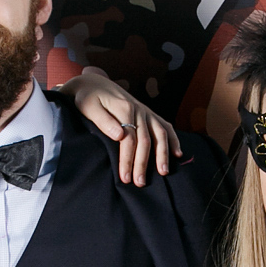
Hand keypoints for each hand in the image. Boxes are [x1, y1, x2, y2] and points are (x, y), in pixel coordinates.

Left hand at [64, 68, 182, 185]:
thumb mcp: (89, 107)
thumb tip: (120, 135)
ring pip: (159, 134)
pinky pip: (165, 126)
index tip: (125, 178)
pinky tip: (177, 154)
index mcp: (124, 108)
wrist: (93, 83)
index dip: (127, 160)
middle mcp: (138, 110)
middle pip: (145, 140)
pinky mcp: (148, 113)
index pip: (129, 140)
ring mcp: (145, 111)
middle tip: (140, 183)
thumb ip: (104, 121)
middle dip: (143, 163)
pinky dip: (173, 140)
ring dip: (162, 154)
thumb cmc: (87, 98)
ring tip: (163, 172)